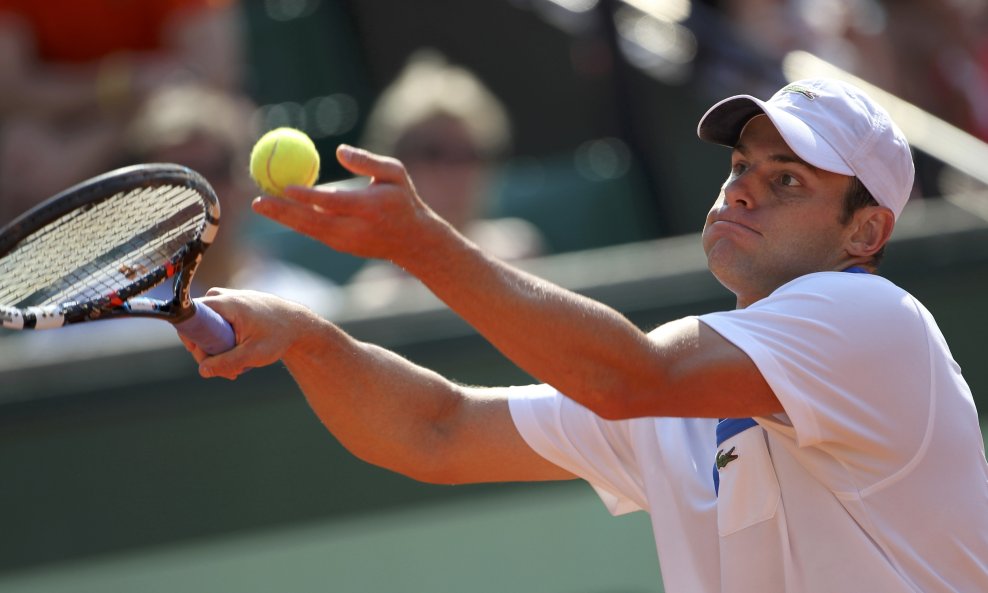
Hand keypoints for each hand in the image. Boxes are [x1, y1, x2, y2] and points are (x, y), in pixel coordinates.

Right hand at [178, 288, 319, 379]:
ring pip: (207, 328)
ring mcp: (225, 299)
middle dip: (208, 352)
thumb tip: (203, 370)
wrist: (298, 324)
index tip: (205, 359)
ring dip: (218, 349)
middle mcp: (221, 296)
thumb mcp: (254, 354)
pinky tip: (240, 355)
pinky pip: (216, 325)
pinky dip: (225, 342)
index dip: (192, 342)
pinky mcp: (231, 305)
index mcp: (224, 303)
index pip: (189, 319)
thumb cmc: (278, 336)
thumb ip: (227, 363)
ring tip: (238, 365)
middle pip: (198, 327)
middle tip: (228, 370)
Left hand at [250, 145, 452, 268]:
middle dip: (283, 213)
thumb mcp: (396, 173)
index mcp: (369, 208)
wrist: (413, 241)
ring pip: (308, 231)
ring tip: (260, 204)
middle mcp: (354, 229)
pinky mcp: (340, 247)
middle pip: (312, 222)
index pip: (333, 203)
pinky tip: (279, 210)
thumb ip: (368, 161)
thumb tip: (338, 150)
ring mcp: (346, 242)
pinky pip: (314, 233)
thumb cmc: (403, 200)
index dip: (308, 197)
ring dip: (283, 218)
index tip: (286, 187)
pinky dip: (296, 221)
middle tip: (258, 201)